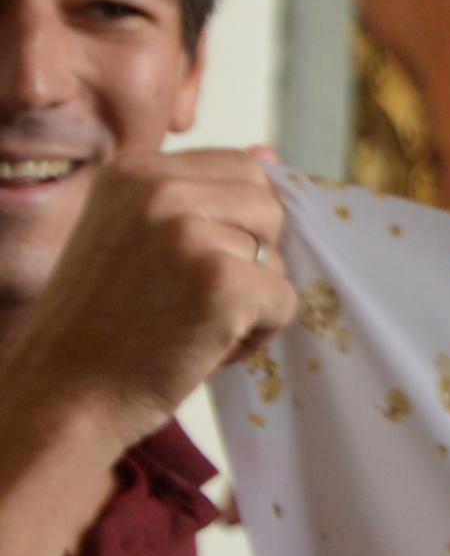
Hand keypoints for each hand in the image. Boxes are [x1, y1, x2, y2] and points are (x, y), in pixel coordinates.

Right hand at [0, 149, 297, 467]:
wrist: (59, 400)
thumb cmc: (100, 327)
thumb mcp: (132, 238)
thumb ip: (198, 195)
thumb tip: (270, 154)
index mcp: (136, 173)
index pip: (240, 167)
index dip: (233, 223)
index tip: (184, 265)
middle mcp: (160, 191)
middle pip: (267, 206)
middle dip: (247, 257)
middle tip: (187, 300)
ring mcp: (192, 234)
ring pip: (276, 256)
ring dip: (249, 300)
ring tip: (187, 326)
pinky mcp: (223, 283)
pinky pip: (284, 300)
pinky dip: (258, 334)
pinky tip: (203, 350)